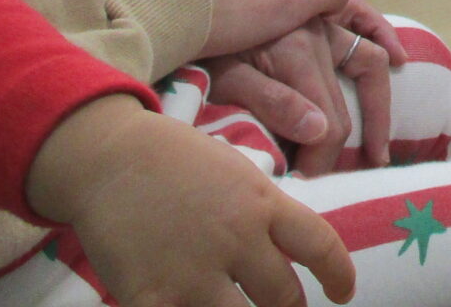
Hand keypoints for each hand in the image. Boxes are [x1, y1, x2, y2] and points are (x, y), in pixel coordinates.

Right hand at [27, 95, 354, 306]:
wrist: (106, 158)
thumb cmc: (173, 161)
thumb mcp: (233, 171)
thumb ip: (263, 210)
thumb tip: (290, 247)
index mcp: (261, 202)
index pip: (320, 245)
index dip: (339, 275)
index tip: (344, 293)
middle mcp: (237, 239)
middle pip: (284, 296)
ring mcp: (195, 272)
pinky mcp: (153, 298)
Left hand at [206, 0, 407, 175]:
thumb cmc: (199, 43)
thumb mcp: (225, 77)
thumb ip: (273, 103)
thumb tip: (320, 132)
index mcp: (296, 56)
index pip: (327, 124)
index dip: (321, 161)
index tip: (304, 184)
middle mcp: (318, 35)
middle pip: (343, 106)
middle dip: (337, 151)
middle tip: (321, 179)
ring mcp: (322, 19)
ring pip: (368, 63)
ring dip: (378, 107)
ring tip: (378, 148)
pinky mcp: (319, 8)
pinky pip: (364, 16)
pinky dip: (383, 34)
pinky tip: (399, 58)